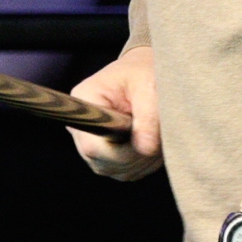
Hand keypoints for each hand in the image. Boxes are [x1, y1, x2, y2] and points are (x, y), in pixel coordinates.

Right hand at [68, 46, 161, 180]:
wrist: (147, 70)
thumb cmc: (144, 71)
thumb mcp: (149, 86)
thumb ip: (148, 117)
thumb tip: (145, 149)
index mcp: (85, 102)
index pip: (92, 147)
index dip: (120, 153)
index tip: (146, 144)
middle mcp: (83, 126)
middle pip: (103, 164)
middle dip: (136, 158)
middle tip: (158, 137)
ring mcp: (94, 142)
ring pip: (116, 171)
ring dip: (142, 162)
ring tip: (157, 135)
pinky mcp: (108, 153)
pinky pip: (125, 171)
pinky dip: (144, 164)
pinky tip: (153, 142)